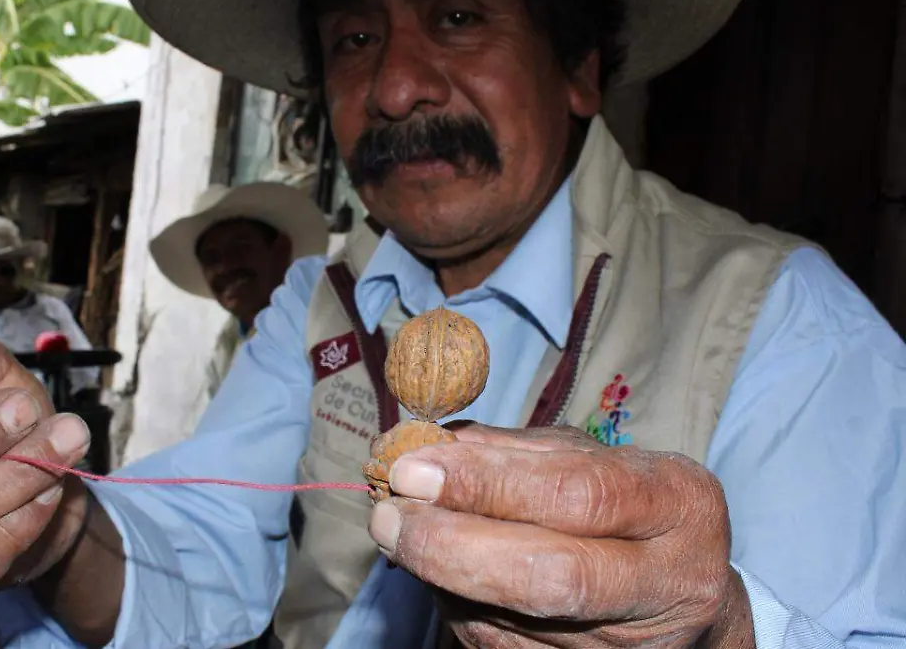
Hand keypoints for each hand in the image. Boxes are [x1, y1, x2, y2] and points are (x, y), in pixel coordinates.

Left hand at [368, 424, 754, 648]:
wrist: (687, 593)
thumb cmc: (627, 505)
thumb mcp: (590, 455)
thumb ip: (512, 448)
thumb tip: (421, 446)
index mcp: (678, 503)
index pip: (577, 494)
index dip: (487, 484)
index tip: (412, 469)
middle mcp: (665, 581)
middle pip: (550, 575)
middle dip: (451, 545)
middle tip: (388, 516)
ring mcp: (629, 644)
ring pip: (511, 618)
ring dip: (437, 574)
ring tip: (401, 532)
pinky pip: (497, 643)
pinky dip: (452, 603)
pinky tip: (435, 570)